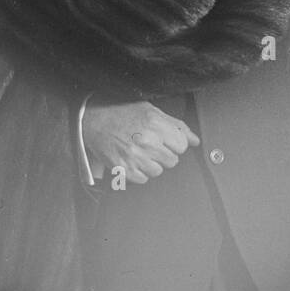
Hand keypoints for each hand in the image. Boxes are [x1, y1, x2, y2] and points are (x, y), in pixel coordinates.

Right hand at [82, 100, 198, 184]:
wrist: (93, 119)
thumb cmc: (123, 112)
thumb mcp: (152, 111)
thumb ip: (176, 126)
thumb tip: (195, 141)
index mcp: (155, 124)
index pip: (181, 145)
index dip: (174, 143)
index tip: (166, 140)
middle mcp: (146, 141)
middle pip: (172, 161)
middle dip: (163, 154)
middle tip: (150, 144)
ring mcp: (134, 157)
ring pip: (158, 171)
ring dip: (151, 163)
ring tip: (140, 151)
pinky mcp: (123, 169)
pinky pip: (143, 179)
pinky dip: (139, 172)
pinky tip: (132, 159)